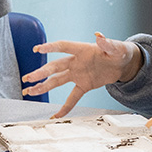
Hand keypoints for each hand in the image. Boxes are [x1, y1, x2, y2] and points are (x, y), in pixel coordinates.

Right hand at [21, 33, 140, 117]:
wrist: (124, 64)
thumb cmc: (119, 52)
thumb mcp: (116, 48)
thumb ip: (107, 43)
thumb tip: (99, 35)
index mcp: (82, 50)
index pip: (63, 47)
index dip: (51, 47)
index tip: (37, 49)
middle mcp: (77, 62)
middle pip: (55, 66)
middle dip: (41, 73)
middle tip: (28, 78)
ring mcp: (78, 74)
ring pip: (57, 81)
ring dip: (43, 86)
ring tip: (29, 92)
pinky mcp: (84, 85)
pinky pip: (72, 97)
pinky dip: (65, 107)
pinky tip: (56, 115)